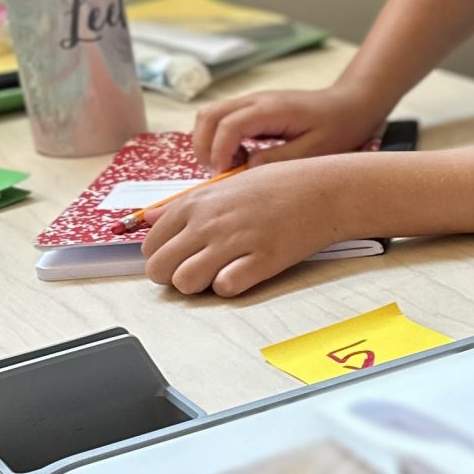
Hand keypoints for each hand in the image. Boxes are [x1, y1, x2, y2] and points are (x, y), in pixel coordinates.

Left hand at [140, 155, 353, 296]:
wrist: (325, 190)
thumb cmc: (279, 186)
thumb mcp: (225, 186)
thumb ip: (185, 205)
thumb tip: (148, 218)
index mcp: (196, 203)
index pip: (151, 244)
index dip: (164, 257)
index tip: (182, 258)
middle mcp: (209, 222)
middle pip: (160, 268)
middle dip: (173, 277)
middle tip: (197, 272)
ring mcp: (235, 241)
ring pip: (185, 282)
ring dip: (198, 286)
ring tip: (219, 274)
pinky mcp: (262, 260)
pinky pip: (225, 287)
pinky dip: (230, 287)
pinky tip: (243, 274)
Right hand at [191, 80, 387, 170]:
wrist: (351, 104)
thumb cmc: (339, 127)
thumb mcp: (314, 150)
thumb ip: (279, 160)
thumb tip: (246, 170)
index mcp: (271, 109)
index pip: (228, 125)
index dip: (219, 152)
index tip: (223, 175)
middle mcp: (256, 100)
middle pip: (208, 116)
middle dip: (204, 147)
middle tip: (219, 174)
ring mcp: (252, 102)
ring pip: (210, 115)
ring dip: (209, 142)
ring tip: (230, 166)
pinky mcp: (253, 109)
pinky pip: (223, 120)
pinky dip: (220, 139)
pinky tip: (242, 157)